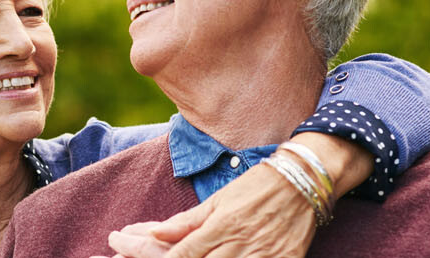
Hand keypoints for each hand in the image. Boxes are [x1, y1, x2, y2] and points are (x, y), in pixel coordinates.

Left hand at [107, 164, 316, 257]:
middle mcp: (239, 244)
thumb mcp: (220, 200)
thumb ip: (188, 221)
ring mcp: (261, 256)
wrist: (305, 179)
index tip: (125, 253)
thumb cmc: (257, 186)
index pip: (181, 253)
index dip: (151, 257)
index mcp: (221, 225)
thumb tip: (154, 233)